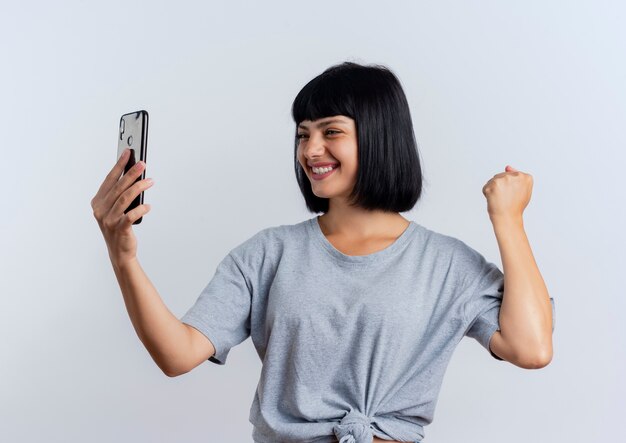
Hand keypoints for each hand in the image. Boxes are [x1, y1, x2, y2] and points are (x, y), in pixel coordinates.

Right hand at [91, 149, 153, 264]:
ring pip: (125, 199)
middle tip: (143, 164)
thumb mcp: (116, 209)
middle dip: (131, 173)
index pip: (110, 179)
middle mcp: (100, 210)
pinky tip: (148, 206)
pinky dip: (141, 209)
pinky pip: (131, 216)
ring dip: (139, 188)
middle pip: (118, 187)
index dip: (119, 165)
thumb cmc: (119, 227)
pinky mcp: (119, 229)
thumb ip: (121, 194)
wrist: (119, 252)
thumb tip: (135, 175)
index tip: (128, 153)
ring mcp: (108, 220)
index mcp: (98, 202)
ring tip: (150, 181)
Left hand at [482, 165, 532, 220]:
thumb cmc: (515, 206)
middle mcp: (515, 176)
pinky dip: (487, 194)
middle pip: (501, 176)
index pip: (512, 175)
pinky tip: (494, 200)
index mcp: (526, 177)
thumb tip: (507, 166)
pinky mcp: (493, 185)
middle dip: (501, 187)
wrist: (508, 219)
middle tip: (507, 199)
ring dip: (493, 190)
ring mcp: (504, 180)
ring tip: (500, 199)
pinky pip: (486, 187)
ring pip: (493, 180)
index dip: (511, 187)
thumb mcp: (522, 190)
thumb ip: (517, 177)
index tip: (514, 195)